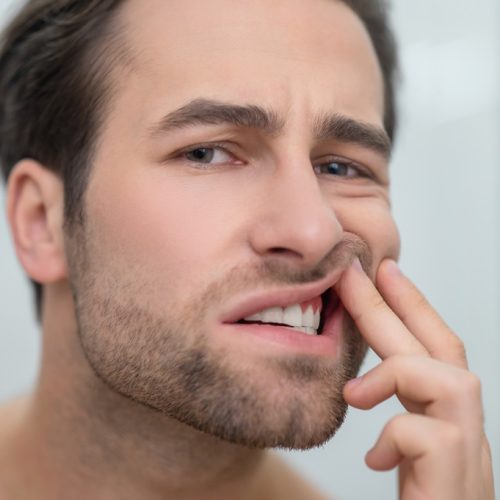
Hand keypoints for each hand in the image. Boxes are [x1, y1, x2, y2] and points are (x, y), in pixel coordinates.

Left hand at [337, 259, 494, 499]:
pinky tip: (376, 460)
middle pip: (440, 349)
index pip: (434, 349)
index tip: (384, 269)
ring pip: (451, 380)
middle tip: (364, 266)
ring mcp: (470, 459)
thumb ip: (395, 425)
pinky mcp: (459, 483)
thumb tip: (359, 391)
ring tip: (356, 394)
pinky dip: (393, 435)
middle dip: (399, 303)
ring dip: (397, 373)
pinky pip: (426, 436)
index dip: (412, 306)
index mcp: (445, 422)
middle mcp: (467, 433)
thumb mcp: (404, 462)